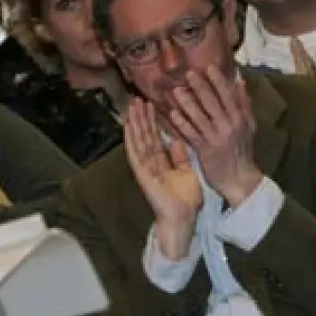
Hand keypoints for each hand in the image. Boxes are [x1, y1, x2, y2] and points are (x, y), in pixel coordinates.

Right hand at [125, 98, 201, 258]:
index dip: (153, 121)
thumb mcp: (187, 172)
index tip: (151, 104)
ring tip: (133, 105)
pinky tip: (128, 125)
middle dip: (141, 117)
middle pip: (145, 135)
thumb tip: (177, 140)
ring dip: (135, 122)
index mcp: (162, 162)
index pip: (156, 137)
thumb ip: (180, 157)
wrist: (183, 218)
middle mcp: (150, 163)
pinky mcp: (142, 172)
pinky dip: (131, 138)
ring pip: (138, 140)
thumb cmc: (186, 200)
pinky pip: (135, 152)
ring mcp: (145, 167)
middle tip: (138, 98)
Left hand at [168, 66, 261, 206]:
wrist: (240, 178)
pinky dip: (182, 123)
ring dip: (188, 103)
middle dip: (201, 88)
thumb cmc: (242, 149)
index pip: (229, 96)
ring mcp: (216, 138)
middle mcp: (229, 126)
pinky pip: (192, 134)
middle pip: (214, 103)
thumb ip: (243, 102)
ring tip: (176, 91)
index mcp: (241, 118)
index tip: (209, 67)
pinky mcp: (205, 150)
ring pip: (200, 117)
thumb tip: (239, 80)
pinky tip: (172, 114)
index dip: (219, 81)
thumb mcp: (248, 125)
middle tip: (188, 73)